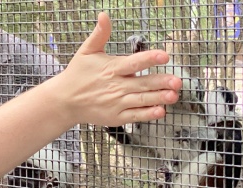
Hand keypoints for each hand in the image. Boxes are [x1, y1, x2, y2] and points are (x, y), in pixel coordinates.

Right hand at [53, 12, 182, 125]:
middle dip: (161, 82)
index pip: (133, 62)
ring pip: (141, 100)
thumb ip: (99, 34)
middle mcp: (116, 86)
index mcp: (111, 69)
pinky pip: (135, 116)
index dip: (149, 59)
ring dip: (158, 98)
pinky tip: (160, 111)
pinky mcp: (116, 117)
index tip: (164, 55)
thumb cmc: (77, 75)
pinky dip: (147, 114)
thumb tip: (104, 15)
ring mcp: (116, 103)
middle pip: (142, 83)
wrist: (65, 101)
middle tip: (177, 81)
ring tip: (173, 95)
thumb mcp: (86, 51)